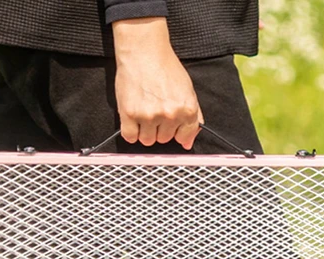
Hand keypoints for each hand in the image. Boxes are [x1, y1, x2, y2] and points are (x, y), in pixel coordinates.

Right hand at [112, 17, 203, 149]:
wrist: (144, 50)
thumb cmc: (165, 67)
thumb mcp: (188, 90)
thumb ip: (193, 116)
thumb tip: (188, 142)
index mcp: (187, 110)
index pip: (184, 138)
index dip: (176, 132)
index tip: (170, 125)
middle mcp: (170, 115)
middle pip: (164, 140)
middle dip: (159, 129)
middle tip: (154, 109)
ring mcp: (149, 115)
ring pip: (147, 140)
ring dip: (144, 131)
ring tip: (143, 111)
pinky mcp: (130, 114)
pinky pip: (130, 137)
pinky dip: (130, 131)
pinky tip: (133, 117)